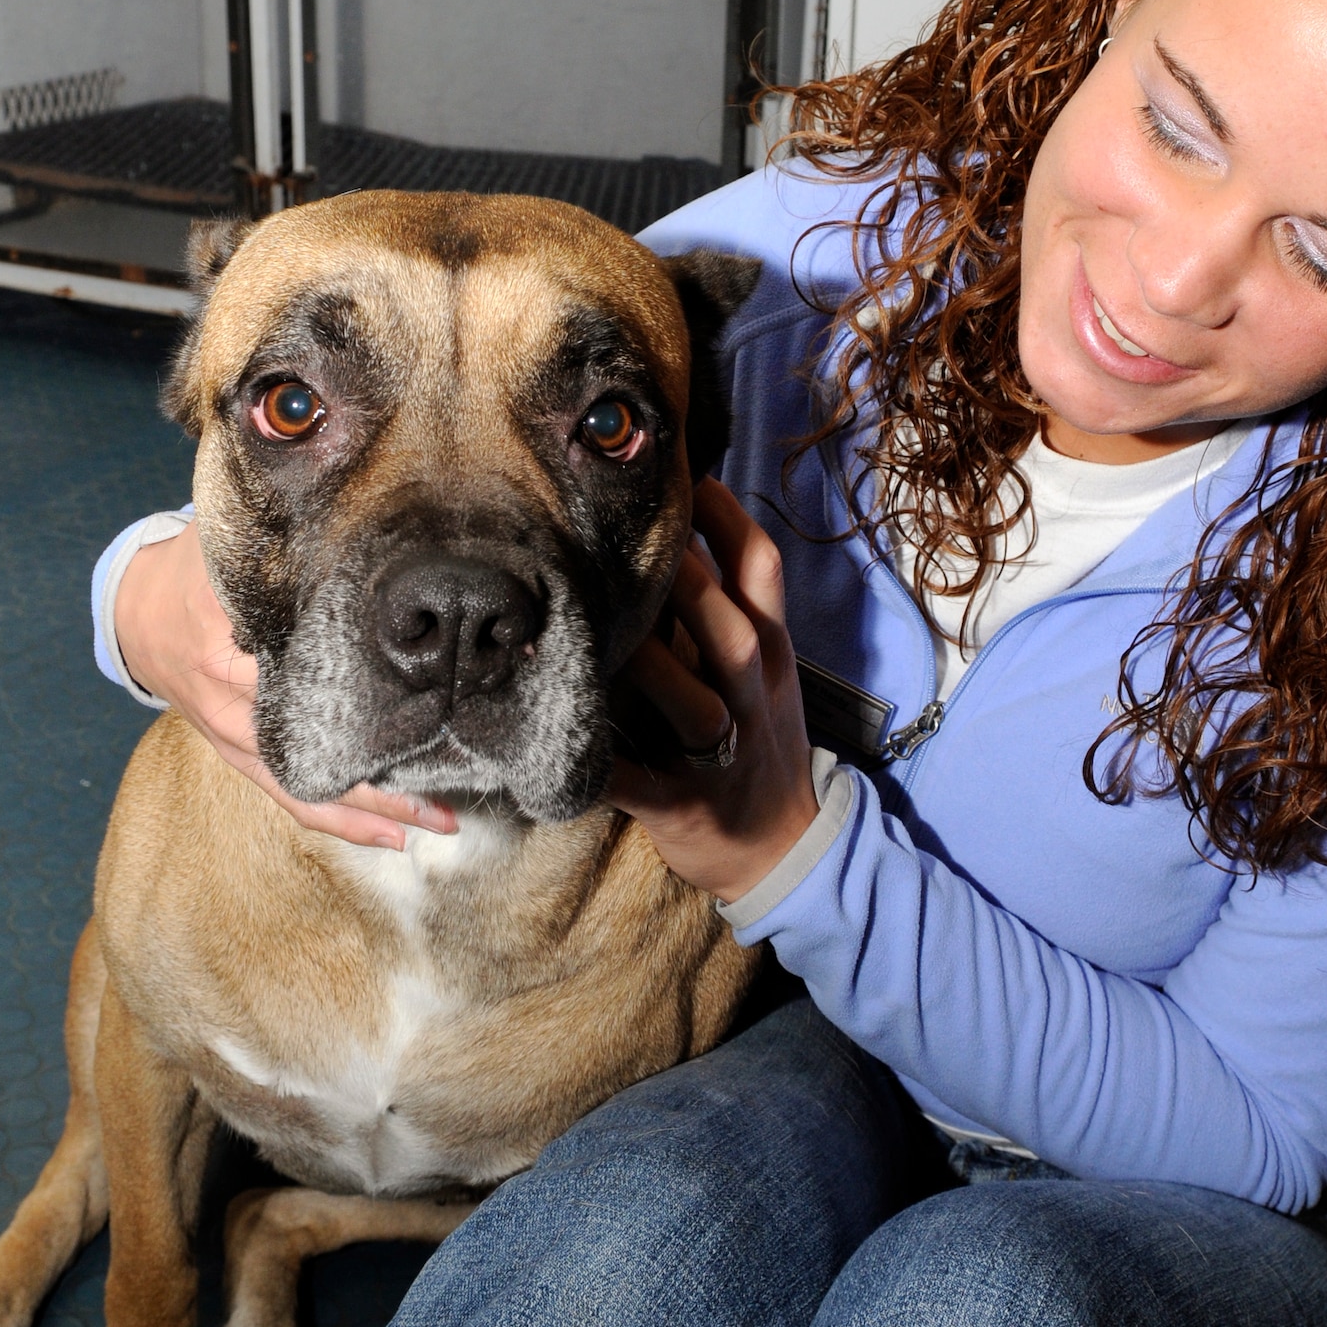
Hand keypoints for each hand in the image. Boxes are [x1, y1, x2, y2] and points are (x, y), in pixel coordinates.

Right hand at [114, 521, 453, 850]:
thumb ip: (287, 544)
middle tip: (456, 774)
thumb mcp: (237, 546)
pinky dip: (338, 818)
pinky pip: (288, 795)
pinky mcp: (234, 751)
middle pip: (320, 734)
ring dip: (374, 807)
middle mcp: (230, 690)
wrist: (136, 608)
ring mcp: (231, 730)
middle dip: (389, 762)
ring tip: (439, 820)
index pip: (310, 666)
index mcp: (231, 633)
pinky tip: (388, 834)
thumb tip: (361, 518)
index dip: (373, 685)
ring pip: (307, 780)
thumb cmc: (200, 569)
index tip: (430, 697)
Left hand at [605, 478, 819, 904]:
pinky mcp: (683, 805)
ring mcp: (721, 755)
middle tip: (641, 542)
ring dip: (653, 668)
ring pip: (696, 706)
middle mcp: (752, 698)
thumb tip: (676, 536)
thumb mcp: (762, 674)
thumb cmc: (758, 742)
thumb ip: (724, 610)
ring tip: (602, 634)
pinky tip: (545, 743)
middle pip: (735, 631)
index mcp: (772, 657)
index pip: (765, 574)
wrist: (782, 848)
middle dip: (691, 585)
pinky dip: (597, 766)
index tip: (690, 477)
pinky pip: (636, 784)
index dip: (731, 522)